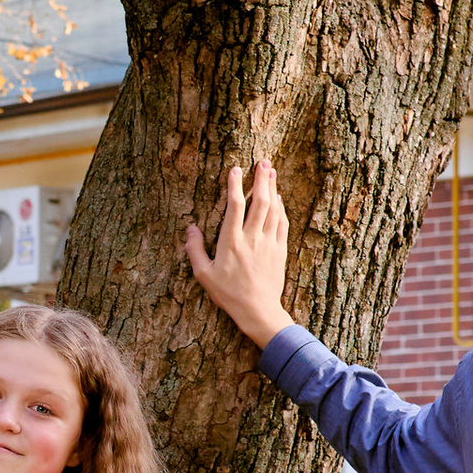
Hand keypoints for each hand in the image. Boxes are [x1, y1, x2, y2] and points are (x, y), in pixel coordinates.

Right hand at [183, 157, 291, 347]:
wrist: (258, 311)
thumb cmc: (228, 294)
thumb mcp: (204, 275)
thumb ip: (195, 250)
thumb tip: (190, 228)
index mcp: (231, 242)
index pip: (234, 206)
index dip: (234, 185)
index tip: (235, 170)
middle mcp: (251, 238)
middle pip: (259, 201)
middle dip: (261, 179)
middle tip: (262, 161)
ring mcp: (268, 243)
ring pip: (273, 209)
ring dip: (272, 188)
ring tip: (270, 172)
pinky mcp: (279, 250)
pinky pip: (282, 223)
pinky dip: (280, 208)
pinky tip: (278, 198)